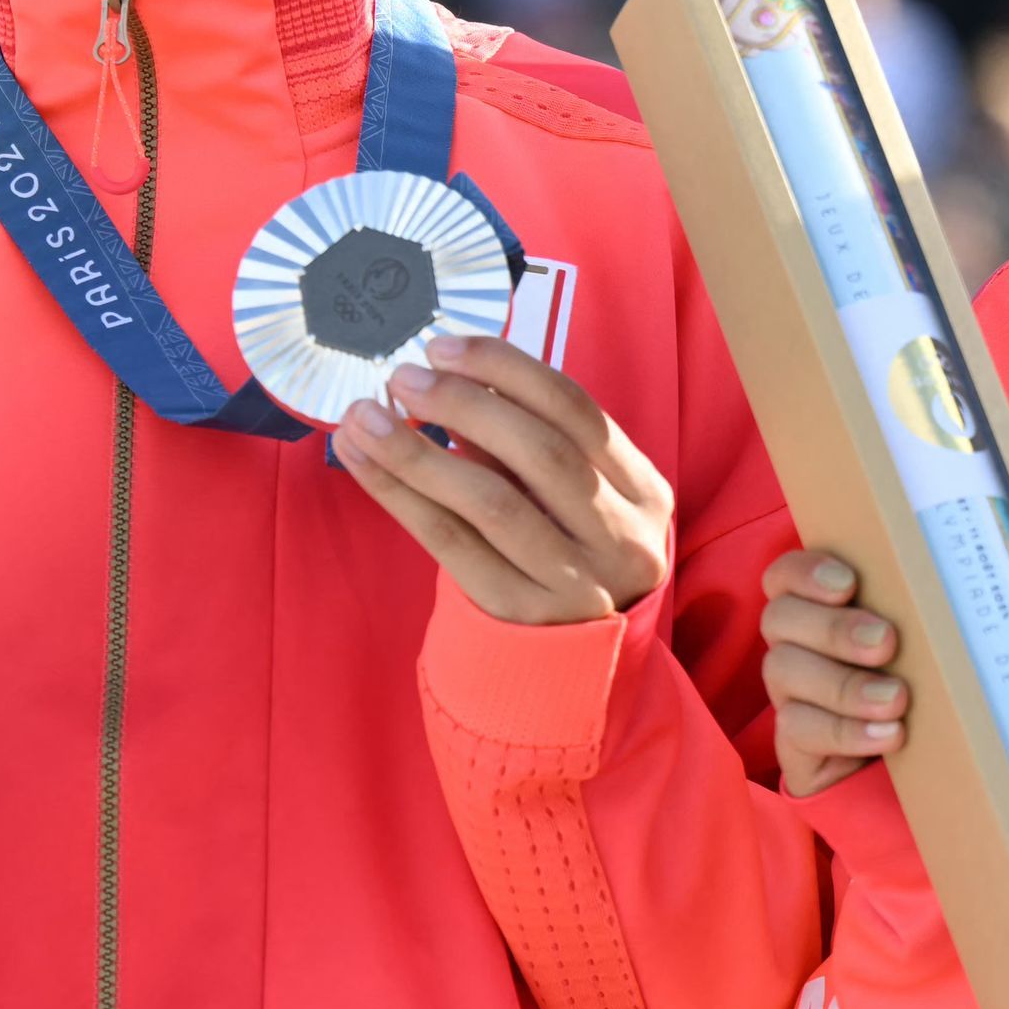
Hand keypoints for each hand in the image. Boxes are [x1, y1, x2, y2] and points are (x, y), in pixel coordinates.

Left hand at [333, 332, 674, 626]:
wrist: (575, 662)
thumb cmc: (566, 552)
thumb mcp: (572, 497)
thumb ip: (527, 445)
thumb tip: (447, 379)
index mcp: (645, 494)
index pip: (579, 413)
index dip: (508, 371)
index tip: (445, 347)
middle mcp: (622, 540)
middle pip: (542, 453)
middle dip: (465, 404)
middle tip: (403, 377)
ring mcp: (576, 583)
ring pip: (492, 502)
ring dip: (418, 451)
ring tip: (363, 416)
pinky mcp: (521, 615)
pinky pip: (451, 544)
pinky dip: (399, 495)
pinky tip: (363, 461)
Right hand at [757, 548, 904, 797]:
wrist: (920, 760)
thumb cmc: (924, 680)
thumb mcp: (922, 644)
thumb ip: (917, 615)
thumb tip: (947, 593)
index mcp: (817, 607)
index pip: (786, 575)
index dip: (805, 572)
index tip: (848, 584)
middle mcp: (793, 643)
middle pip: (781, 618)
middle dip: (834, 629)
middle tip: (886, 643)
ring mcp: (788, 691)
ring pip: (784, 671)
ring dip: (843, 685)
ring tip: (895, 700)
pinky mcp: (793, 740)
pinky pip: (798, 729)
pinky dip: (844, 731)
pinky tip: (887, 734)